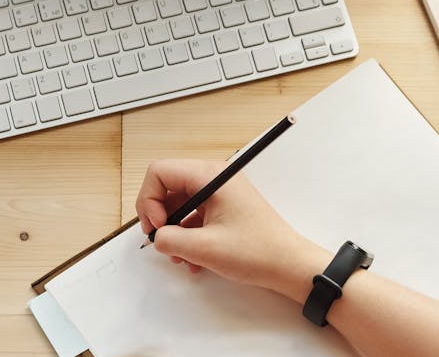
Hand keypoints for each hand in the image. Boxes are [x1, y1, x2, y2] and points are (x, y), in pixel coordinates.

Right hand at [134, 159, 328, 297]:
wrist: (288, 266)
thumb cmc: (258, 251)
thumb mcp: (204, 248)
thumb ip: (169, 239)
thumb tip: (156, 237)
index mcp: (210, 176)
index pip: (159, 172)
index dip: (149, 199)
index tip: (158, 226)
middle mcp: (214, 178)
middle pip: (167, 187)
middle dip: (159, 216)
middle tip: (162, 241)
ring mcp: (219, 193)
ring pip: (178, 204)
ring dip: (173, 231)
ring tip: (181, 256)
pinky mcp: (223, 208)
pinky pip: (192, 216)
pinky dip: (186, 235)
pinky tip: (193, 259)